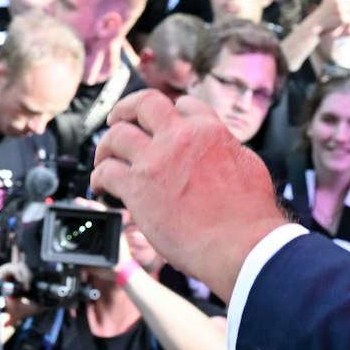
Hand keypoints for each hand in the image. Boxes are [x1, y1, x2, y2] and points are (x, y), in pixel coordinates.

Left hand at [92, 91, 286, 301]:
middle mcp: (180, 137)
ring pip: (117, 136)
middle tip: (118, 119)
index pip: (183, 105)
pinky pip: (106, 172)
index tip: (162, 126)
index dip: (170, 113)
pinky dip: (99, 177)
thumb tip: (219, 149)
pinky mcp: (137, 187)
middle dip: (126, 108)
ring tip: (104, 158)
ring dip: (106, 146)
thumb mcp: (247, 166)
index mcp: (210, 131)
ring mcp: (156, 160)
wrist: (243, 245)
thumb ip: (225, 151)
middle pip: (144, 104)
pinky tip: (101, 187)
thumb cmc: (250, 217)